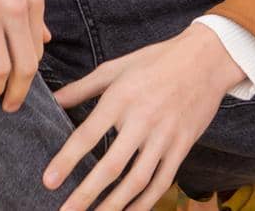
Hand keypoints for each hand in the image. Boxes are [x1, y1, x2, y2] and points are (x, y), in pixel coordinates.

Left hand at [44, 25, 243, 210]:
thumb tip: (54, 100)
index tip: (49, 181)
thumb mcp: (116, 67)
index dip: (67, 160)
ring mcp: (165, 136)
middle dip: (86, 193)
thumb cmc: (155, 61)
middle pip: (111, 165)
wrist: (206, 59)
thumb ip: (83, 87)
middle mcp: (142, 120)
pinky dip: (146, 202)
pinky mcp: (182, 146)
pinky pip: (162, 180)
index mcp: (121, 98)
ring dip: (115, 205)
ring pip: (137, 180)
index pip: (88, 135)